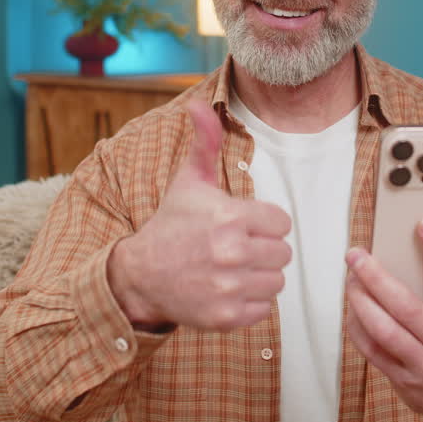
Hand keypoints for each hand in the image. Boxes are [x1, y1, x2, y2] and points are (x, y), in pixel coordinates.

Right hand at [108, 100, 291, 331]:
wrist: (140, 275)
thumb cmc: (171, 224)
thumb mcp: (189, 181)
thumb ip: (205, 142)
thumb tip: (199, 104)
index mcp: (230, 217)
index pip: (282, 223)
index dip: (265, 224)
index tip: (244, 225)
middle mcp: (232, 253)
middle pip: (283, 254)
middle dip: (264, 250)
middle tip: (238, 248)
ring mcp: (229, 287)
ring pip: (276, 283)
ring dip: (260, 277)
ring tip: (234, 269)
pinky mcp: (226, 317)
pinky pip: (264, 310)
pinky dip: (250, 304)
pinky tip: (228, 289)